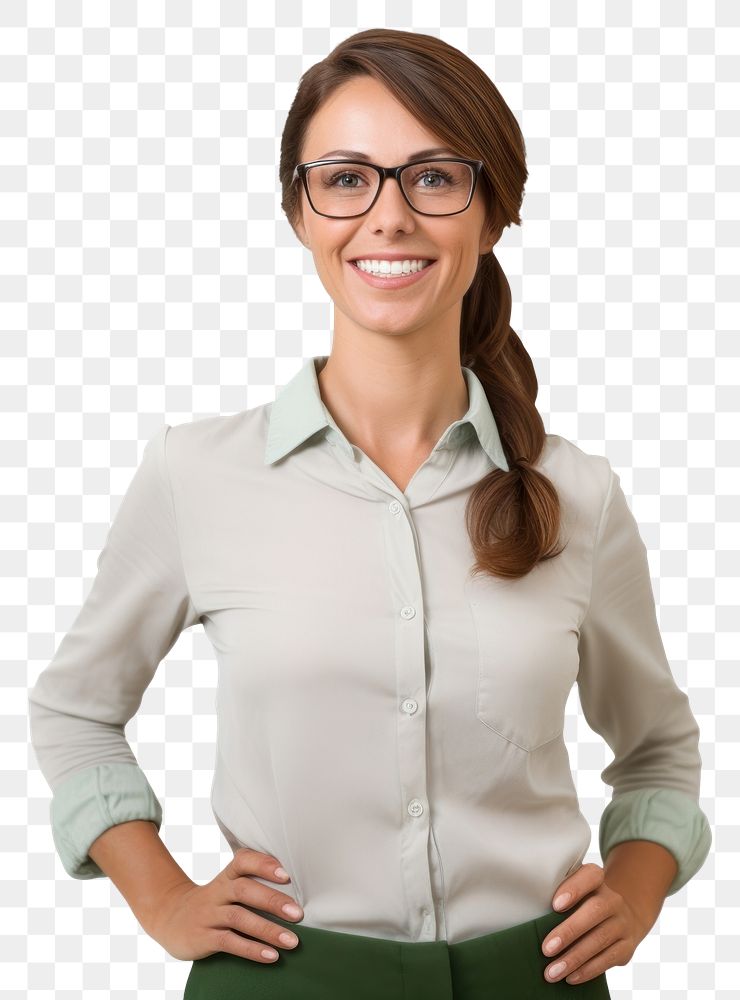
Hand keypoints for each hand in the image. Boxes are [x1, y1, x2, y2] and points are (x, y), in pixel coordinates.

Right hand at [145, 847, 303, 962]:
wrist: (169, 917)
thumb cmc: (213, 902)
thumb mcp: (227, 885)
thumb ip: (254, 883)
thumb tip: (295, 895)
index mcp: (227, 876)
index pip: (243, 861)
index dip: (264, 864)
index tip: (286, 874)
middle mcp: (218, 892)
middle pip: (245, 890)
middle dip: (273, 901)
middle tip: (298, 913)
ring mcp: (209, 915)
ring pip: (239, 918)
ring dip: (267, 930)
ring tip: (292, 941)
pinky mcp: (203, 937)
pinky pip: (229, 942)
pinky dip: (251, 949)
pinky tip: (270, 955)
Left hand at [541, 862, 650, 984]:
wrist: (623, 917)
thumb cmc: (584, 904)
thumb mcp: (575, 894)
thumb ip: (558, 898)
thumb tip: (526, 915)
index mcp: (597, 881)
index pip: (591, 876)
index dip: (574, 888)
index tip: (554, 905)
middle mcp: (613, 899)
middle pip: (595, 910)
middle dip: (569, 931)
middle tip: (546, 949)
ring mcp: (622, 923)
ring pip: (601, 938)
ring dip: (575, 958)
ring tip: (552, 971)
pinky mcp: (627, 947)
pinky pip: (609, 958)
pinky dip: (588, 970)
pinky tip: (571, 977)